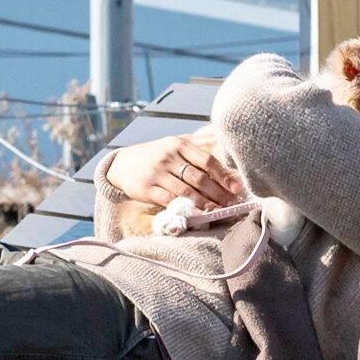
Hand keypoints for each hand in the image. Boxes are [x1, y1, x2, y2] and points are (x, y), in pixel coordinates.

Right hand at [112, 132, 242, 221]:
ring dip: (205, 204)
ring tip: (218, 212)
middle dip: (218, 194)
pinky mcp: (147, 189)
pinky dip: (185, 209)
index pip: (206, 160)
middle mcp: (168, 157)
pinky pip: (169, 201)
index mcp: (179, 144)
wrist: (122, 164)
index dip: (223, 175)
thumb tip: (224, 145)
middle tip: (231, 204)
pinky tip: (196, 215)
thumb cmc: (156, 155)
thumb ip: (197, 145)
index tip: (236, 188)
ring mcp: (157, 173)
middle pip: (199, 178)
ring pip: (186, 192)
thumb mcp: (174, 144)